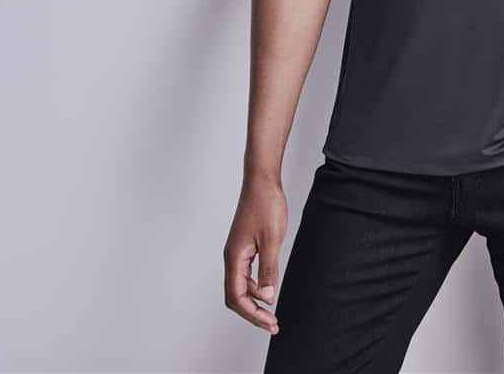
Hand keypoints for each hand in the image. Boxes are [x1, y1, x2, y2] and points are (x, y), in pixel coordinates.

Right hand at [223, 176, 286, 334]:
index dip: (253, 314)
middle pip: (235, 295)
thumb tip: (267, 296)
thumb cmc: (266, 204)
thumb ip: (269, 268)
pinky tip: (269, 288)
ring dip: (255, 300)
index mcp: (234, 257)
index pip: (237, 296)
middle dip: (252, 312)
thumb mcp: (272, 238)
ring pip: (240, 285)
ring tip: (271, 311)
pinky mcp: (244, 245)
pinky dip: (256, 285)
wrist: (262, 180)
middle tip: (272, 324)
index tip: (270, 322)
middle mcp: (232, 257)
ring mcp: (237, 251)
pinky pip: (246, 273)